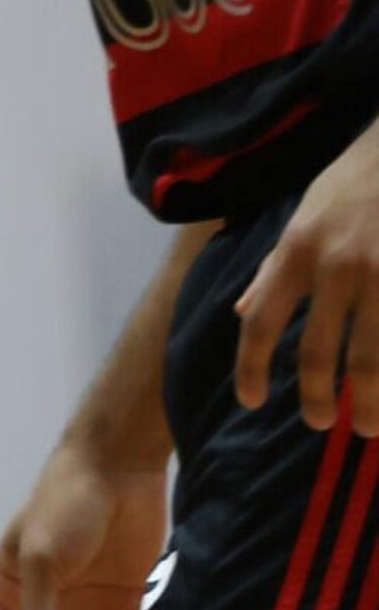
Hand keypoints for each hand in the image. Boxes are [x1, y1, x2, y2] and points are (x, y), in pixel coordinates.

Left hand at [237, 127, 378, 431]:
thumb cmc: (352, 185)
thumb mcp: (300, 220)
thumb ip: (274, 270)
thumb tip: (244, 312)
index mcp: (297, 252)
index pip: (261, 323)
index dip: (251, 367)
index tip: (250, 401)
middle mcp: (337, 267)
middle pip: (317, 351)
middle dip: (316, 397)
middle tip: (320, 422)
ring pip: (372, 357)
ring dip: (370, 399)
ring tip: (370, 424)